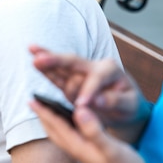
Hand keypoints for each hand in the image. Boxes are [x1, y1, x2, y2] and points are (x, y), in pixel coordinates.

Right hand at [30, 45, 149, 136]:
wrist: (125, 106)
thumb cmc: (129, 104)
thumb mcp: (130, 105)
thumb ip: (115, 101)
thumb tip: (97, 101)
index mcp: (109, 69)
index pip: (95, 78)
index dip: (88, 91)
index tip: (81, 105)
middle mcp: (92, 67)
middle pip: (71, 62)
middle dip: (55, 61)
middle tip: (39, 59)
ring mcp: (80, 74)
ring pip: (60, 67)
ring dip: (46, 61)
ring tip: (33, 55)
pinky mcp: (70, 82)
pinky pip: (56, 77)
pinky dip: (45, 70)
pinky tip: (34, 57)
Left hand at [30, 100, 148, 162]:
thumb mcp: (110, 147)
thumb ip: (93, 129)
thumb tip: (79, 110)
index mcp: (77, 146)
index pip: (56, 125)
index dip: (43, 111)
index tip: (31, 98)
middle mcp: (76, 149)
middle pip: (53, 129)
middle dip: (43, 115)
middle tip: (34, 100)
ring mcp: (82, 152)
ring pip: (60, 133)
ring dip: (52, 120)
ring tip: (47, 108)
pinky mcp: (90, 153)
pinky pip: (70, 135)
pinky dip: (65, 125)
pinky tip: (71, 121)